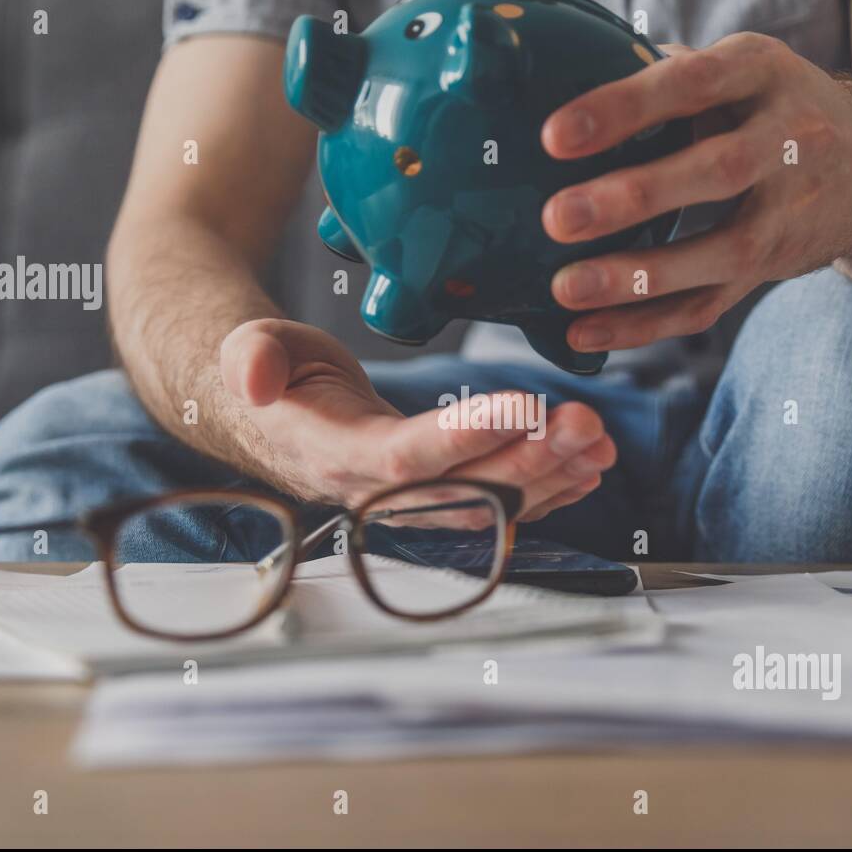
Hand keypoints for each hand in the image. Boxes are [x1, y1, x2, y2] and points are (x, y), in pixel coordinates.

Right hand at [219, 319, 615, 520]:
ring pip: (490, 502)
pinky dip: (548, 488)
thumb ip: (252, 358)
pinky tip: (588, 467)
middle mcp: (377, 493)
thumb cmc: (275, 375)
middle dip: (531, 460)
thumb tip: (251, 377)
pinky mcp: (437, 496)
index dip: (465, 438)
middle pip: (463, 489)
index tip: (523, 407)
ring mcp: (411, 502)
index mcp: (334, 455)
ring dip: (551, 476)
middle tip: (585, 424)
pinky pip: (498, 503)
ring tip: (600, 442)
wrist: (277, 415)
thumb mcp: (252, 349)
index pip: (405, 457)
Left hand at [541, 34, 851, 352]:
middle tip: (558, 218)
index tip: (555, 137)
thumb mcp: (739, 70)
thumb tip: (569, 87)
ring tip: (566, 288)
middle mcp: (790, 140)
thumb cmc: (770, 107)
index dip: (626, 108)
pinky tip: (586, 332)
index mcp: (766, 73)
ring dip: (639, 277)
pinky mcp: (772, 268)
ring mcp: (788, 211)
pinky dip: (646, 325)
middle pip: (718, 171)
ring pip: (721, 252)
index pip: (695, 83)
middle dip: (634, 198)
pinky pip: (709, 306)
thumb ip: (668, 77)